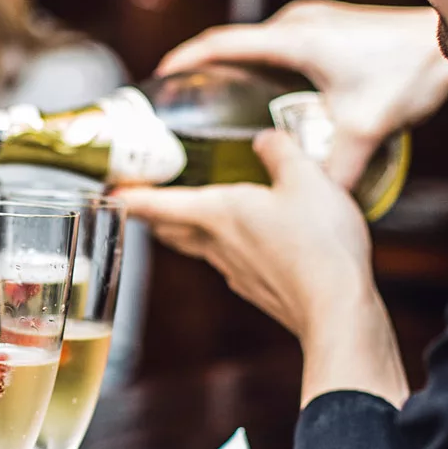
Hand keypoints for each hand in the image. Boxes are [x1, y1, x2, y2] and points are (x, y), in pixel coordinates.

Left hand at [117, 131, 408, 407]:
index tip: (110, 189)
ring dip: (183, 230)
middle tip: (142, 198)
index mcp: (217, 212)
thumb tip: (265, 139)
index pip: (156, 204)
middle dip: (152, 214)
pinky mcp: (255, 288)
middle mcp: (216, 243)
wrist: (337, 310)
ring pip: (196, 246)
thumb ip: (281, 151)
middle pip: (169, 228)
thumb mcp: (306, 178)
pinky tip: (242, 242)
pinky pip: (227, 261)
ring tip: (184, 215)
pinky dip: (223, 246)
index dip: (130, 195)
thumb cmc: (318, 242)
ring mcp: (233, 270)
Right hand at [157, 1, 447, 186]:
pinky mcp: (329, 26)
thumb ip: (336, 173)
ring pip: (258, 44)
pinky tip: (264, 94)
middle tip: (184, 103)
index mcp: (293, 41)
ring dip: (235, 67)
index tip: (160, 78)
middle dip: (205, 70)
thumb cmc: (409, 74)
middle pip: (234, 44)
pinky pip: (279, 44)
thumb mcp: (366, 131)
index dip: (185, 60)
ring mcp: (314, 21)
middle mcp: (297, 23)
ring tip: (216, 101)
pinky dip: (261, 65)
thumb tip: (314, 209)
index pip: (220, 44)